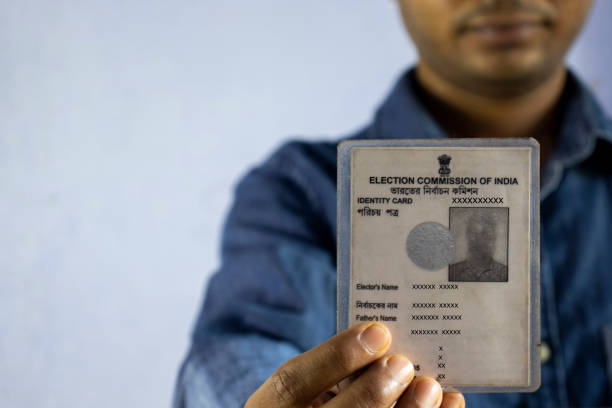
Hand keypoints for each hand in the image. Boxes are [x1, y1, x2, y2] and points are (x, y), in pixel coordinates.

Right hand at [245, 322, 464, 407]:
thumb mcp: (303, 388)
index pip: (293, 383)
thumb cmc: (310, 405)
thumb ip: (329, 370)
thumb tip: (381, 341)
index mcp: (270, 407)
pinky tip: (447, 407)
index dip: (335, 357)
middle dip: (373, 392)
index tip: (378, 331)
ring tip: (430, 388)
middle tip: (404, 365)